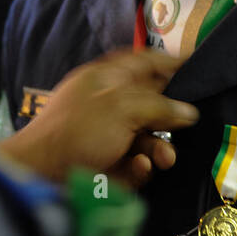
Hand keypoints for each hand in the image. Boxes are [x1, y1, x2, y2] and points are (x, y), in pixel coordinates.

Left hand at [0, 49, 197, 187]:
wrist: (41, 174)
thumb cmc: (79, 129)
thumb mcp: (121, 107)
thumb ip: (159, 106)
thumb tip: (189, 112)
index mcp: (106, 80)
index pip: (143, 63)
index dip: (168, 62)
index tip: (195, 64)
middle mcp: (109, 105)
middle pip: (151, 104)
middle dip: (171, 116)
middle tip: (188, 125)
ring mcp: (108, 136)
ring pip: (147, 138)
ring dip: (160, 148)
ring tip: (165, 159)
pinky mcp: (108, 165)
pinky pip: (135, 163)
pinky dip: (140, 166)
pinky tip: (139, 167)